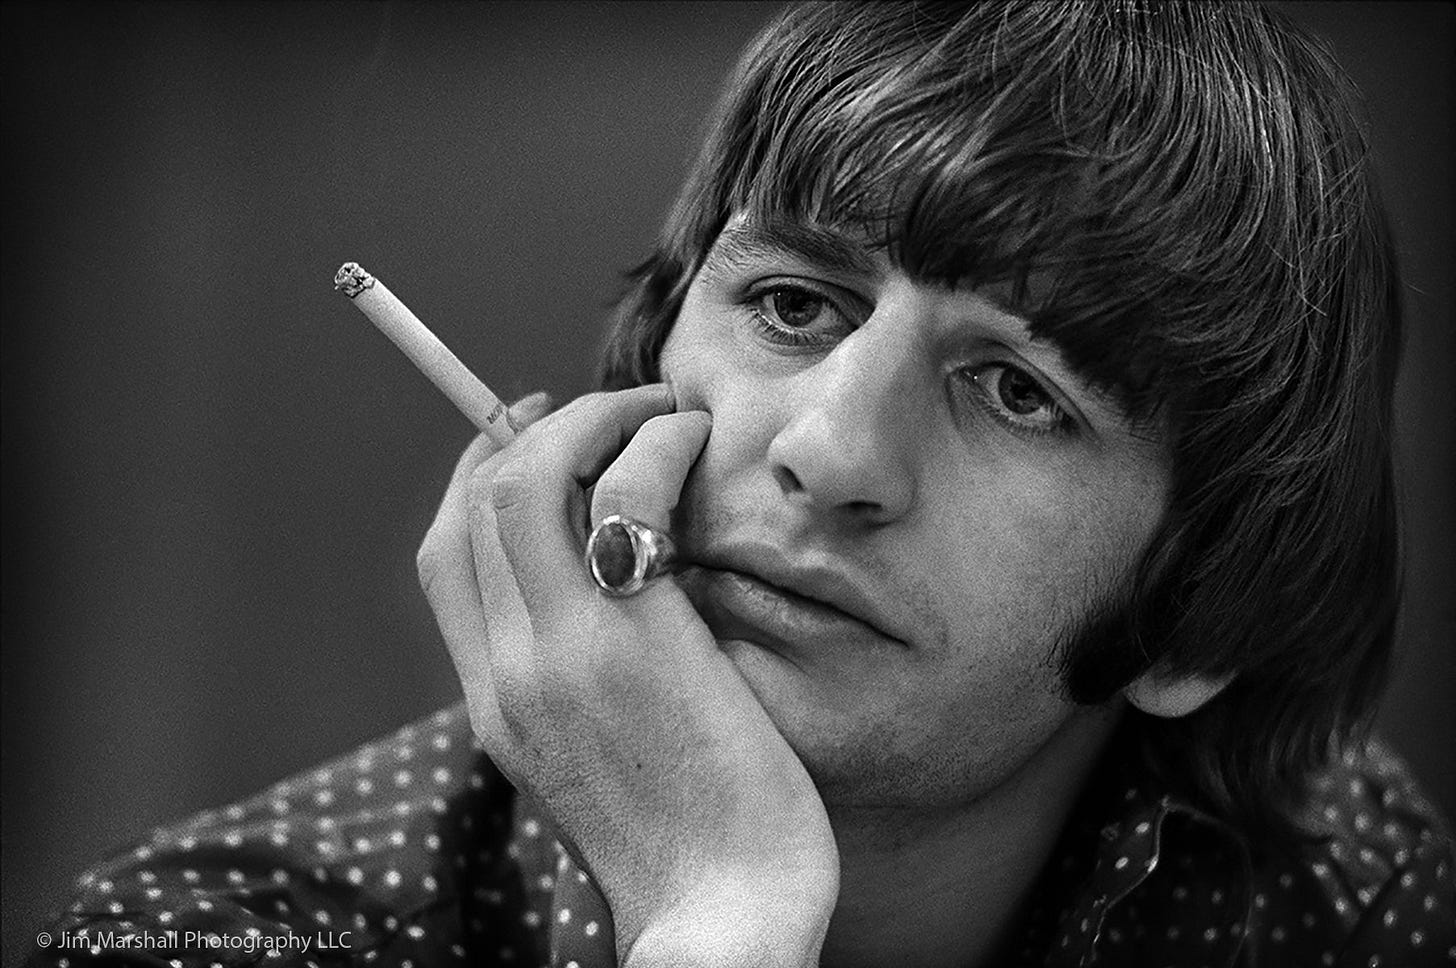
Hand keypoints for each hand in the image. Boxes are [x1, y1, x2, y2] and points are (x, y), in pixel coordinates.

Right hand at [417, 385, 837, 966]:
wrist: (719, 916)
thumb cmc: (689, 839)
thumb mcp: (600, 758)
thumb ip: (581, 675)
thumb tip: (614, 578)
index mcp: (493, 700)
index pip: (446, 553)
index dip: (481, 471)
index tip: (533, 429)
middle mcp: (506, 671)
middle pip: (477, 500)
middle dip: (542, 425)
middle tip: (614, 405)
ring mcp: (558, 653)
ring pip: (529, 479)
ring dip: (599, 419)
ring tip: (665, 416)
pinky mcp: (630, 641)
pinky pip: (619, 495)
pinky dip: (654, 445)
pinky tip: (697, 448)